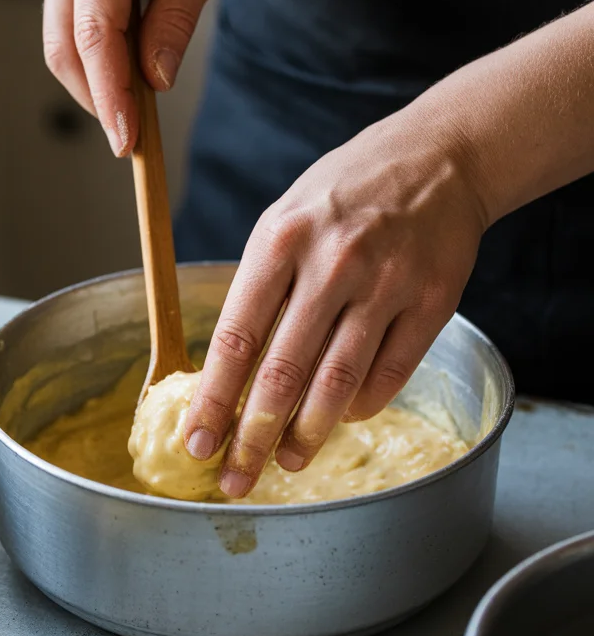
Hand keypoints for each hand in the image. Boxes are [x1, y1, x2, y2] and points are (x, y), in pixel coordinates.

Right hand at [40, 0, 241, 155]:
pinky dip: (94, 60)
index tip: (127, 139)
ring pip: (60, 42)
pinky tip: (125, 75)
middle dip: (97, 97)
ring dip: (94, 83)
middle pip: (65, 45)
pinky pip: (68, 26)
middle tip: (133, 138)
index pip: (96, 33)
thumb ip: (174, 21)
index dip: (108, 94)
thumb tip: (153, 82)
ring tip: (134, 110)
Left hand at [183, 108, 488, 496]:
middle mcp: (332, 263)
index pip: (237, 336)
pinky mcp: (432, 302)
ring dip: (307, 433)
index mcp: (281, 239)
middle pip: (283, 371)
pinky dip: (361, 405)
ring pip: (338, 382)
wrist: (439, 158)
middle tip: (235, 477)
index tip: (197, 442)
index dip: (214, 398)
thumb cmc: (347, 192)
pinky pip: (390, 373)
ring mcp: (386, 284)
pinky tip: (343, 417)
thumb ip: (261, 287)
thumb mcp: (287, 218)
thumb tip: (229, 370)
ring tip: (286, 461)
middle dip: (252, 435)